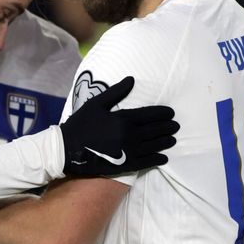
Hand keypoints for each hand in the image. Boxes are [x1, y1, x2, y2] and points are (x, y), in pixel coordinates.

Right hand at [60, 76, 178, 175]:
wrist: (68, 149)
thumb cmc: (81, 124)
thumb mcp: (96, 104)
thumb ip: (116, 92)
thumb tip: (131, 79)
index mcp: (124, 119)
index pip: (150, 115)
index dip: (163, 113)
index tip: (171, 113)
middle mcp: (130, 135)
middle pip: (156, 130)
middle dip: (168, 127)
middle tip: (175, 126)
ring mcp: (130, 151)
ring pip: (154, 146)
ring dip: (166, 142)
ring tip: (173, 140)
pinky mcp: (126, 164)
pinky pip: (147, 161)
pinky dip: (158, 159)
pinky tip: (164, 157)